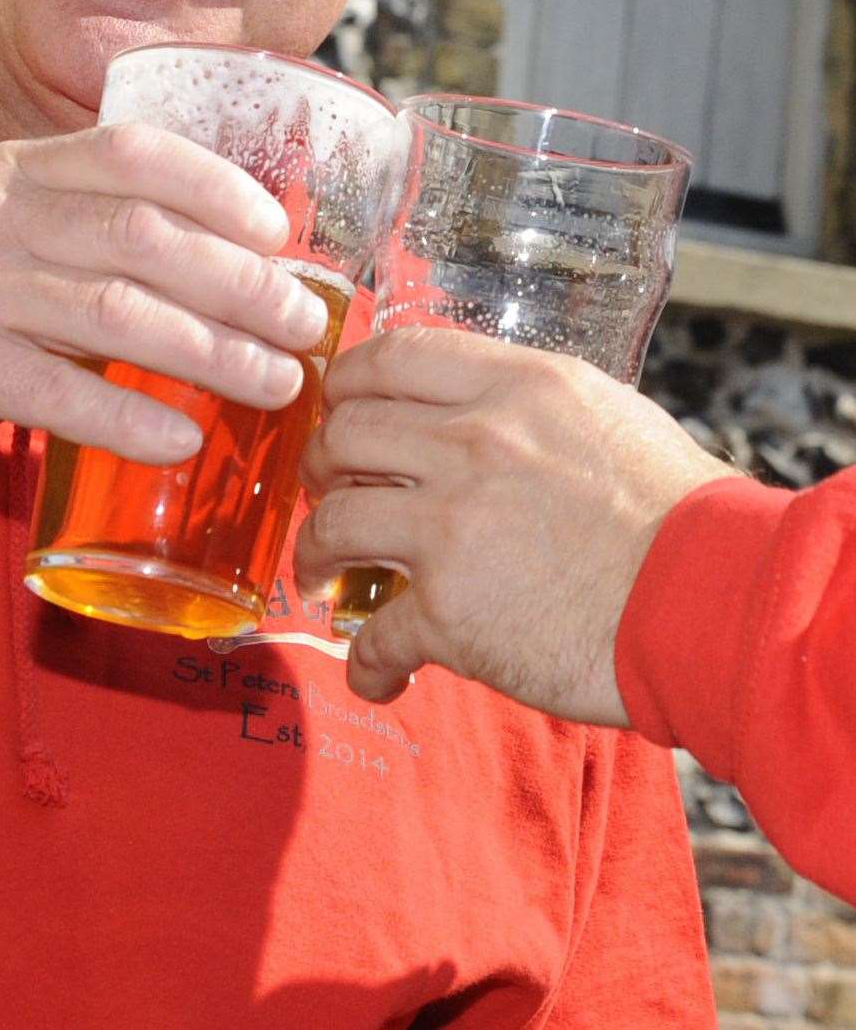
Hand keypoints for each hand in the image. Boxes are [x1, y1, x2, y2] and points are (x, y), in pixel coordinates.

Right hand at [0, 122, 331, 531]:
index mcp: (10, 174)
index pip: (131, 153)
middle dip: (239, 280)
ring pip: (113, 310)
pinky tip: (185, 441)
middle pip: (140, 234)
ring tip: (275, 386)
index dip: (218, 188)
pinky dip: (130, 418)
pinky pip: (55, 391)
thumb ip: (85, 251)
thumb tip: (226, 278)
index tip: (280, 235)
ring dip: (210, 350)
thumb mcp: (0, 258)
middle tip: (304, 327)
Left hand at [292, 329, 735, 725]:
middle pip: (344, 435)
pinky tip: (377, 674)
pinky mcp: (450, 612)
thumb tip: (472, 411)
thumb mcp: (604, 416)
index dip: (345, 386)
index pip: (388, 359)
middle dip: (320, 466)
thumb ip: (526, 406)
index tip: (336, 410)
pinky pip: (375, 633)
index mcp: (512, 388)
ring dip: (316, 552)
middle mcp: (472, 444)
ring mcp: (452, 527)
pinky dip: (367, 661)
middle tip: (327, 490)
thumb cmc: (678, 515)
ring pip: (334, 523)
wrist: (716, 603)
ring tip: (325, 573)